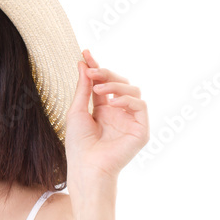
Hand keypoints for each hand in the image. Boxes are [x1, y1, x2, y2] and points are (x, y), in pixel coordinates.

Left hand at [65, 49, 148, 184]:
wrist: (86, 166)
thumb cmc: (78, 144)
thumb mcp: (77, 111)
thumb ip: (83, 88)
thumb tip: (83, 63)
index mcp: (103, 108)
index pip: (103, 82)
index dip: (96, 66)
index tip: (85, 53)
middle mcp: (119, 112)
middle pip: (119, 83)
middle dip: (105, 73)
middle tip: (91, 71)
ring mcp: (131, 120)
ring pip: (133, 90)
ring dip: (115, 85)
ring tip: (98, 88)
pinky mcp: (141, 130)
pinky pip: (141, 106)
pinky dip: (126, 100)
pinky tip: (111, 103)